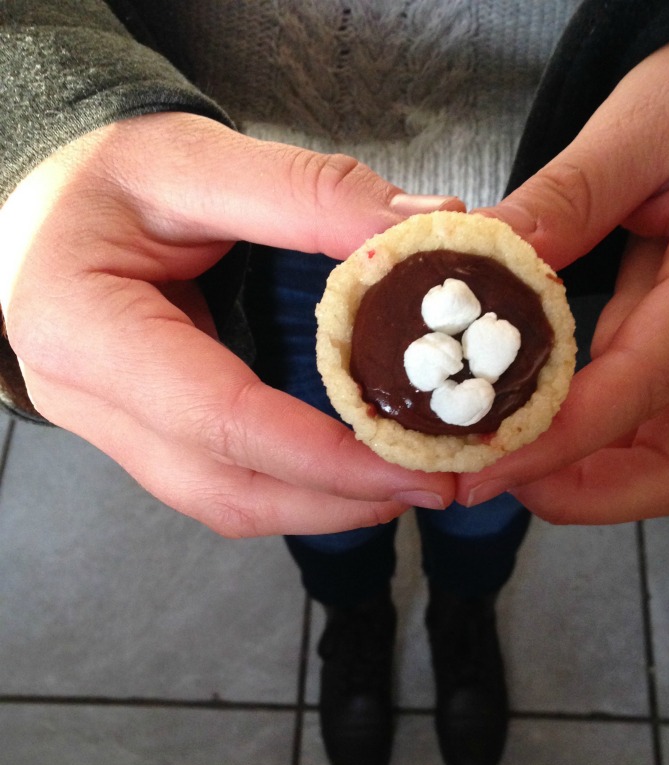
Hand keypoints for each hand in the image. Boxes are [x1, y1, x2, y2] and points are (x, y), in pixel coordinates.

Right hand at [0, 113, 458, 534]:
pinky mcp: (142, 437)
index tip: (413, 460)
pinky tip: (352, 472)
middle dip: (338, 500)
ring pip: (225, 503)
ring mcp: (110, 430)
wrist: (40, 199)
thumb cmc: (99, 172)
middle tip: (434, 484)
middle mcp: (86, 400)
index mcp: (84, 330)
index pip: (220, 420)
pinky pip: (222, 485)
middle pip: (226, 490)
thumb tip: (426, 226)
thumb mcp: (194, 158)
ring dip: (322, 507)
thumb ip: (308, 194)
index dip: (324, 454)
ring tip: (407, 484)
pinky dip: (295, 489)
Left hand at [462, 27, 668, 522]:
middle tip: (489, 478)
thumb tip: (479, 263)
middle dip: (583, 493)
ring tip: (490, 457)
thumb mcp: (644, 121)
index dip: (561, 438)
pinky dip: (580, 440)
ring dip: (577, 477)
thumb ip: (566, 197)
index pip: (647, 382)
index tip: (482, 460)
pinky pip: (641, 423)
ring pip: (661, 458)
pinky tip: (519, 420)